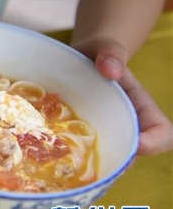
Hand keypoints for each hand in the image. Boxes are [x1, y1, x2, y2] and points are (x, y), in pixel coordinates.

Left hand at [72, 37, 172, 154]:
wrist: (76, 58)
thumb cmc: (95, 53)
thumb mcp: (102, 45)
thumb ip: (110, 51)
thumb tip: (111, 71)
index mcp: (140, 107)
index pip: (163, 134)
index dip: (155, 142)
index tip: (136, 144)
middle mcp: (124, 126)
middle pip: (128, 155)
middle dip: (112, 162)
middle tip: (86, 159)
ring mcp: (104, 134)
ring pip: (103, 159)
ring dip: (86, 163)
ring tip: (64, 161)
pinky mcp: (82, 138)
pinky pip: (79, 154)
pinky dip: (66, 156)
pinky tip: (47, 152)